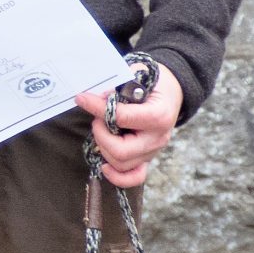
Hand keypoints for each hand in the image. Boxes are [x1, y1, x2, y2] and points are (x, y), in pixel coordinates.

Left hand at [77, 64, 183, 189]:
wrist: (171, 92)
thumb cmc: (153, 83)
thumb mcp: (137, 74)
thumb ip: (116, 87)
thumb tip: (93, 98)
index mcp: (158, 115)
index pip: (121, 117)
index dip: (97, 108)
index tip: (82, 97)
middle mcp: (158, 138)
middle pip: (120, 150)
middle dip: (101, 135)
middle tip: (98, 119)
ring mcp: (153, 151)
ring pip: (121, 164)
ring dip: (104, 148)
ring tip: (104, 130)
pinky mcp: (147, 159)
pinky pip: (133, 177)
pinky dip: (117, 177)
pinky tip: (104, 166)